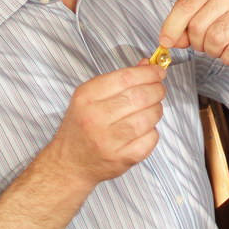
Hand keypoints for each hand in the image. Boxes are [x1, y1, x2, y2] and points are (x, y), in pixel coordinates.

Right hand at [50, 63, 166, 185]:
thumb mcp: (91, 97)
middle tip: (159, 90)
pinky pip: (150, 139)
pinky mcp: (121, 158)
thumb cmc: (82, 126)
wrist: (69, 163)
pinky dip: (153, 132)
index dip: (149, 73)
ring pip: (148, 117)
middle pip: (140, 96)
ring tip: (152, 109)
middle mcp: (95, 117)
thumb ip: (119, 79)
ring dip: (157, 110)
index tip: (159, 71)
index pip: (126, 78)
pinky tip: (146, 129)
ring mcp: (108, 140)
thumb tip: (148, 65)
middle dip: (157, 90)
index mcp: (87, 97)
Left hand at [159, 0, 228, 65]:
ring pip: (214, 40)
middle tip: (204, 42)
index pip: (185, 6)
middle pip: (198, 26)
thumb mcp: (202, 16)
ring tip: (218, 46)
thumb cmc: (226, 22)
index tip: (166, 41)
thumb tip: (170, 40)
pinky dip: (227, 58)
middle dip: (196, 42)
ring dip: (211, 50)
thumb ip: (183, 26)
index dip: (172, 26)